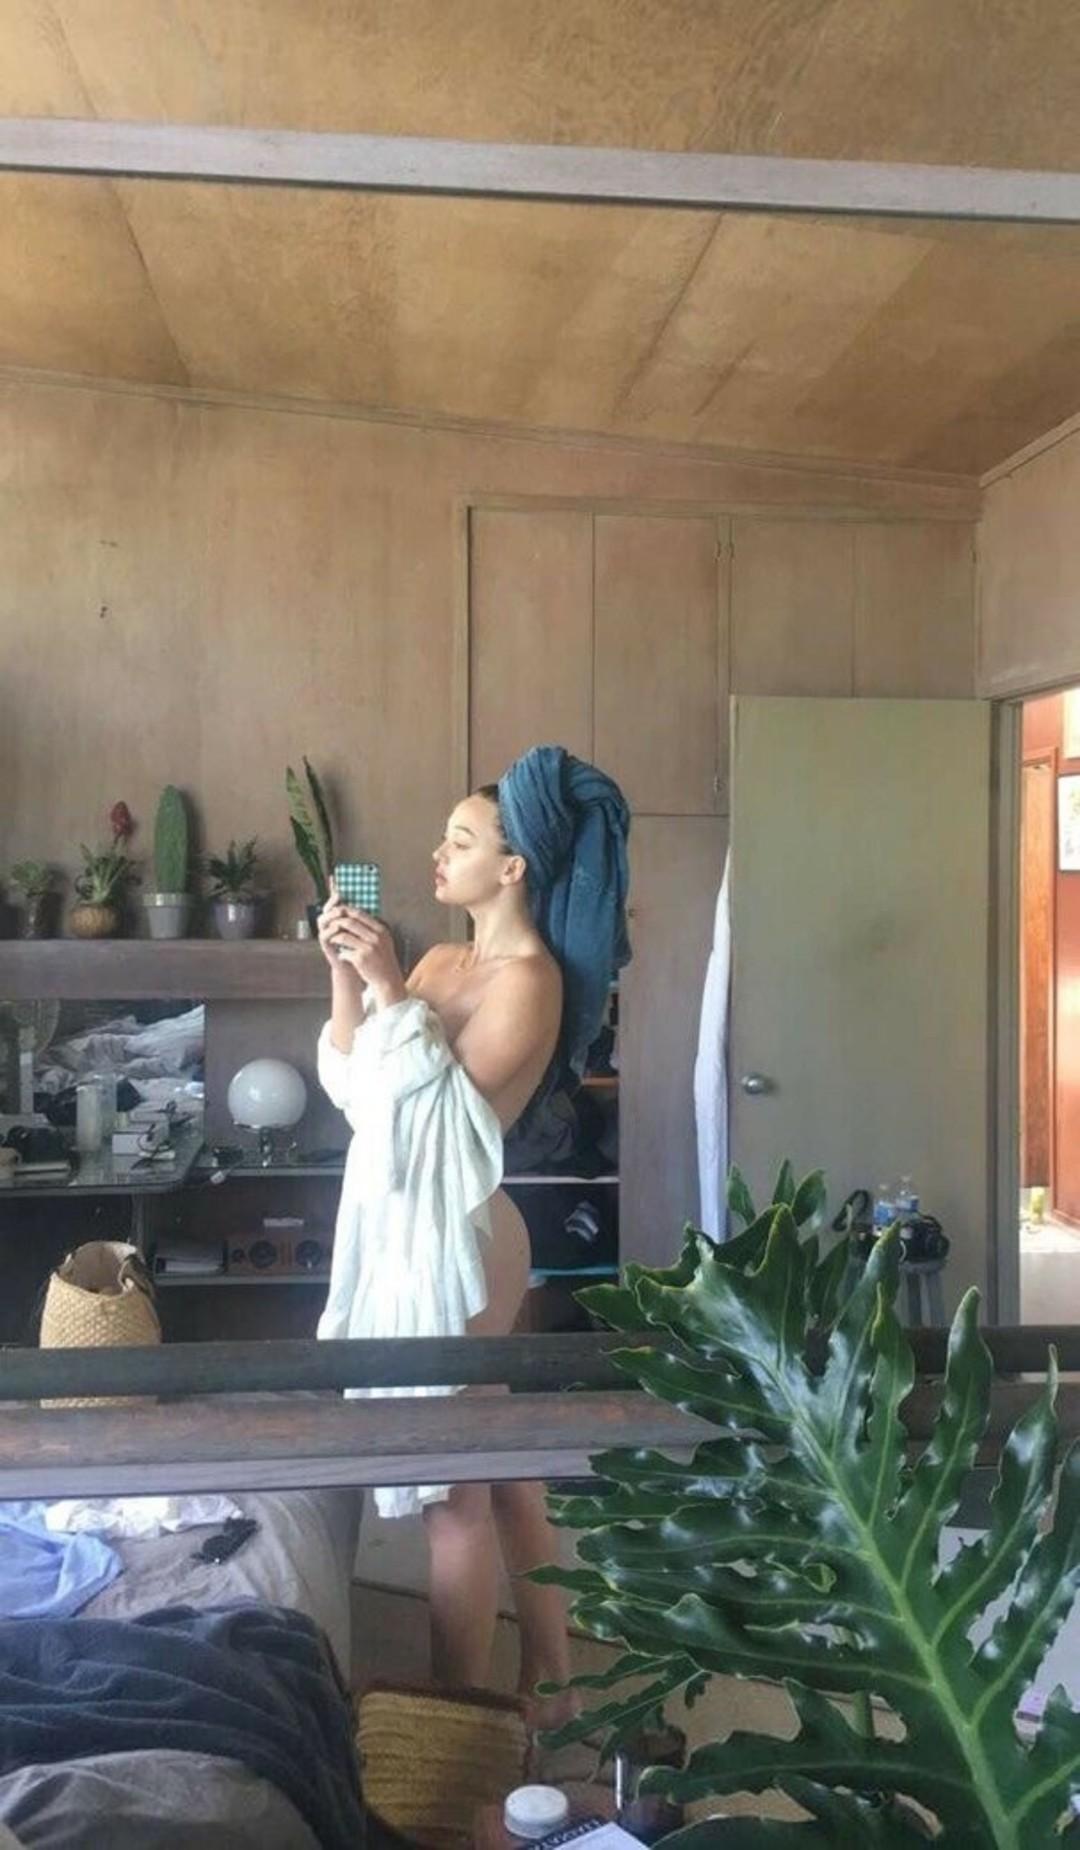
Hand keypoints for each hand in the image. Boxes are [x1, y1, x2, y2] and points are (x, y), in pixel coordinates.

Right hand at [316, 883, 359, 977]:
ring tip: (340, 911)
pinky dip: (331, 930)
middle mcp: (330, 922)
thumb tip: (370, 897)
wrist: (357, 964)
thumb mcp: (363, 927)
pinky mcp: (325, 944)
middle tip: (339, 895)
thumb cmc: (360, 945)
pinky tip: (338, 926)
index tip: (336, 876)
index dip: (333, 888)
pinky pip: (325, 934)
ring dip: (331, 914)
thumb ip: (362, 914)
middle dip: (332, 901)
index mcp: (339, 916)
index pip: (335, 900)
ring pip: (323, 919)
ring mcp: (326, 932)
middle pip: (327, 907)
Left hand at [318, 888, 405, 1006]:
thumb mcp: (384, 940)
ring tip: (332, 940)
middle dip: (337, 923)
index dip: (346, 912)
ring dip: (335, 937)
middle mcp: (376, 937)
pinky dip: (340, 953)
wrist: (388, 979)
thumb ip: (372, 928)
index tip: (338, 913)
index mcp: (381, 930)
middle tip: (330, 925)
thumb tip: (355, 914)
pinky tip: (341, 956)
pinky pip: (344, 952)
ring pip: (344, 936)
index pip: (360, 914)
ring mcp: (368, 948)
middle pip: (350, 922)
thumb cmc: (383, 959)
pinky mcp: (361, 959)